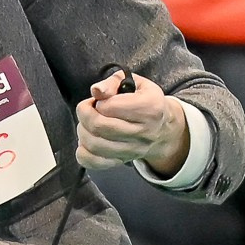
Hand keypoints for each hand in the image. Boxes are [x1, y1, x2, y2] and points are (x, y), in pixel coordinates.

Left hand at [76, 70, 190, 177]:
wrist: (161, 129)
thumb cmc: (144, 101)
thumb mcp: (135, 83)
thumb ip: (113, 82)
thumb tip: (96, 91)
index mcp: (150, 108)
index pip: (110, 106)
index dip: (99, 101)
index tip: (102, 99)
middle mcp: (144, 132)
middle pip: (100, 126)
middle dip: (85, 114)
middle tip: (87, 108)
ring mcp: (134, 150)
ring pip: (95, 145)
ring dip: (82, 131)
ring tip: (87, 123)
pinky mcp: (122, 161)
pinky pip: (95, 162)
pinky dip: (83, 152)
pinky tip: (87, 141)